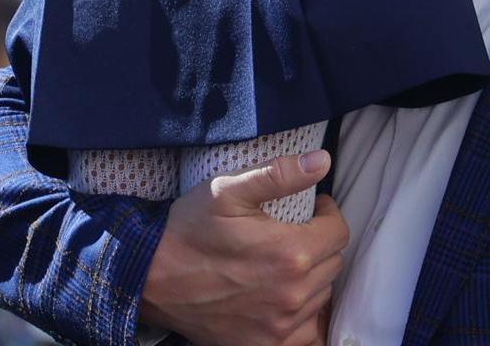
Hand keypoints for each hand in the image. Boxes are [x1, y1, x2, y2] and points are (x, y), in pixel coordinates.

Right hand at [139, 152, 347, 345]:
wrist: (151, 279)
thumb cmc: (189, 231)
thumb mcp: (229, 190)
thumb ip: (279, 174)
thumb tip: (322, 160)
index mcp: (291, 253)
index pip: (339, 232)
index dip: (327, 214)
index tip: (312, 208)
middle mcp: (293, 295)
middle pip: (333, 264)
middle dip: (320, 244)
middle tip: (295, 232)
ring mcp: (281, 327)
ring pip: (322, 296)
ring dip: (312, 277)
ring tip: (286, 262)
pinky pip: (308, 333)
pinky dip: (303, 316)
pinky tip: (284, 298)